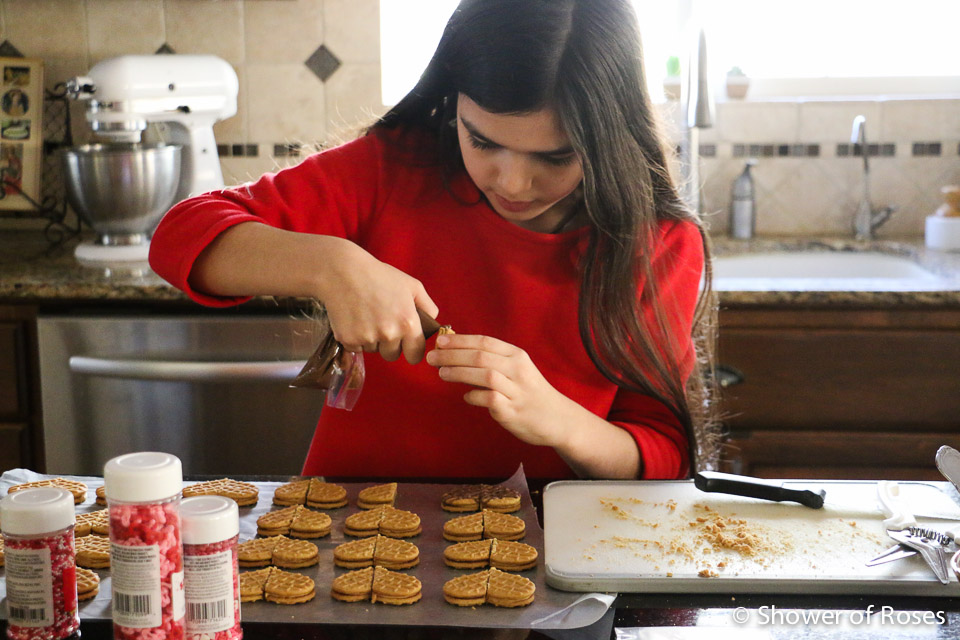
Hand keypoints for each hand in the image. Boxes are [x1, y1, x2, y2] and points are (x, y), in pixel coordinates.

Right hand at [317, 238, 437, 363]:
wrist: (343, 271)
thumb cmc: (379, 276)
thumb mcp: (411, 285)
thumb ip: (427, 306)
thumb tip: (433, 323)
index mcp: (408, 323)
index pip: (415, 355)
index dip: (411, 350)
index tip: (407, 345)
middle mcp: (389, 334)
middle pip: (392, 355)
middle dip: (389, 344)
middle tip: (382, 323)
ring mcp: (367, 338)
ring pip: (374, 350)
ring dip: (372, 339)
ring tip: (367, 316)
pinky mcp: (348, 340)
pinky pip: (356, 348)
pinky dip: (355, 337)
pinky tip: (354, 318)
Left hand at [425, 334, 571, 446]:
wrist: (558, 418)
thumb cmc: (529, 392)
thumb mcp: (515, 370)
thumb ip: (491, 362)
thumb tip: (455, 353)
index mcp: (517, 356)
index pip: (485, 342)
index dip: (460, 340)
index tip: (440, 340)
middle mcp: (518, 370)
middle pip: (480, 356)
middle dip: (452, 355)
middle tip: (431, 357)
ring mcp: (516, 391)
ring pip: (485, 375)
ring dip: (459, 373)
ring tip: (442, 373)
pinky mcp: (513, 411)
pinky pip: (490, 400)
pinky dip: (474, 396)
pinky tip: (466, 396)